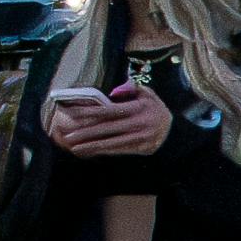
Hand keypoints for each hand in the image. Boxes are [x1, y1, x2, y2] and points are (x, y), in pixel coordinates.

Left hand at [47, 75, 162, 155]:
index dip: (90, 112)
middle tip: (67, 134)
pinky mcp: (136, 150)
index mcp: (137, 109)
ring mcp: (136, 139)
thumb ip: (131, 88)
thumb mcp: (148, 94)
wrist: (173, 134)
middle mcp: (136, 125)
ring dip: (90, 145)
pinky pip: (115, 151)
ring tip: (73, 147)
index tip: (73, 113)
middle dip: (85, 132)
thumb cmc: (156, 110)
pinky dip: (100, 152)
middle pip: (106, 129)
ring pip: (109, 143)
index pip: (109, 111)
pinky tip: (87, 152)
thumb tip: (113, 92)